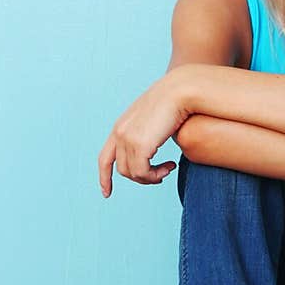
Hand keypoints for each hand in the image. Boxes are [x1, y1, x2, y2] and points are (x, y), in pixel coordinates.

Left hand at [98, 71, 189, 196]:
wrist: (180, 91)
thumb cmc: (174, 103)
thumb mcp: (154, 120)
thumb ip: (147, 135)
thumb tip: (151, 151)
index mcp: (120, 127)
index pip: (105, 158)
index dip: (104, 177)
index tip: (106, 193)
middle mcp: (119, 133)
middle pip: (122, 169)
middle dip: (142, 178)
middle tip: (161, 176)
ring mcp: (127, 138)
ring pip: (133, 173)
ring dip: (152, 177)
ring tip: (168, 169)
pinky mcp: (139, 144)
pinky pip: (143, 172)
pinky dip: (156, 175)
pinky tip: (170, 166)